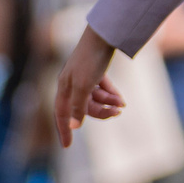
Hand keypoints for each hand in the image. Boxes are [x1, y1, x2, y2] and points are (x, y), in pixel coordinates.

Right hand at [53, 26, 124, 147]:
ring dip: (109, 103)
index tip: (66, 146)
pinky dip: (111, 95)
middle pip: (83, 108)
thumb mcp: (84, 86)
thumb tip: (73, 126)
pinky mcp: (94, 71)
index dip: (63, 130)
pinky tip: (122, 100)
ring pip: (95, 100)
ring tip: (122, 104)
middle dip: (101, 112)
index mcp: (64, 87)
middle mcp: (71, 84)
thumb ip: (78, 107)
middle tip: (118, 112)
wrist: (103, 35)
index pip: (61, 114)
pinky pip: (102, 90)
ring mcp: (83, 78)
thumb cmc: (91, 60)